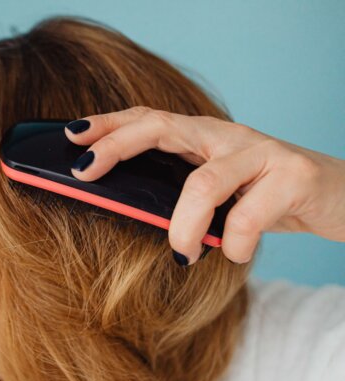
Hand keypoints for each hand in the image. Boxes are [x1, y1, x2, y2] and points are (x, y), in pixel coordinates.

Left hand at [64, 106, 344, 264]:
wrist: (343, 199)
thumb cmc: (266, 201)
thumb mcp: (217, 197)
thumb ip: (179, 197)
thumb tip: (122, 212)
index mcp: (203, 139)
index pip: (148, 119)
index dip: (108, 124)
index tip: (70, 135)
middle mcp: (227, 137)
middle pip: (162, 126)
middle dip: (116, 146)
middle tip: (84, 173)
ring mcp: (260, 153)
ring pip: (202, 183)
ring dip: (182, 228)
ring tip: (182, 254)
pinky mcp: (293, 177)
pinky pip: (248, 217)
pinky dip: (235, 245)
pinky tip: (236, 254)